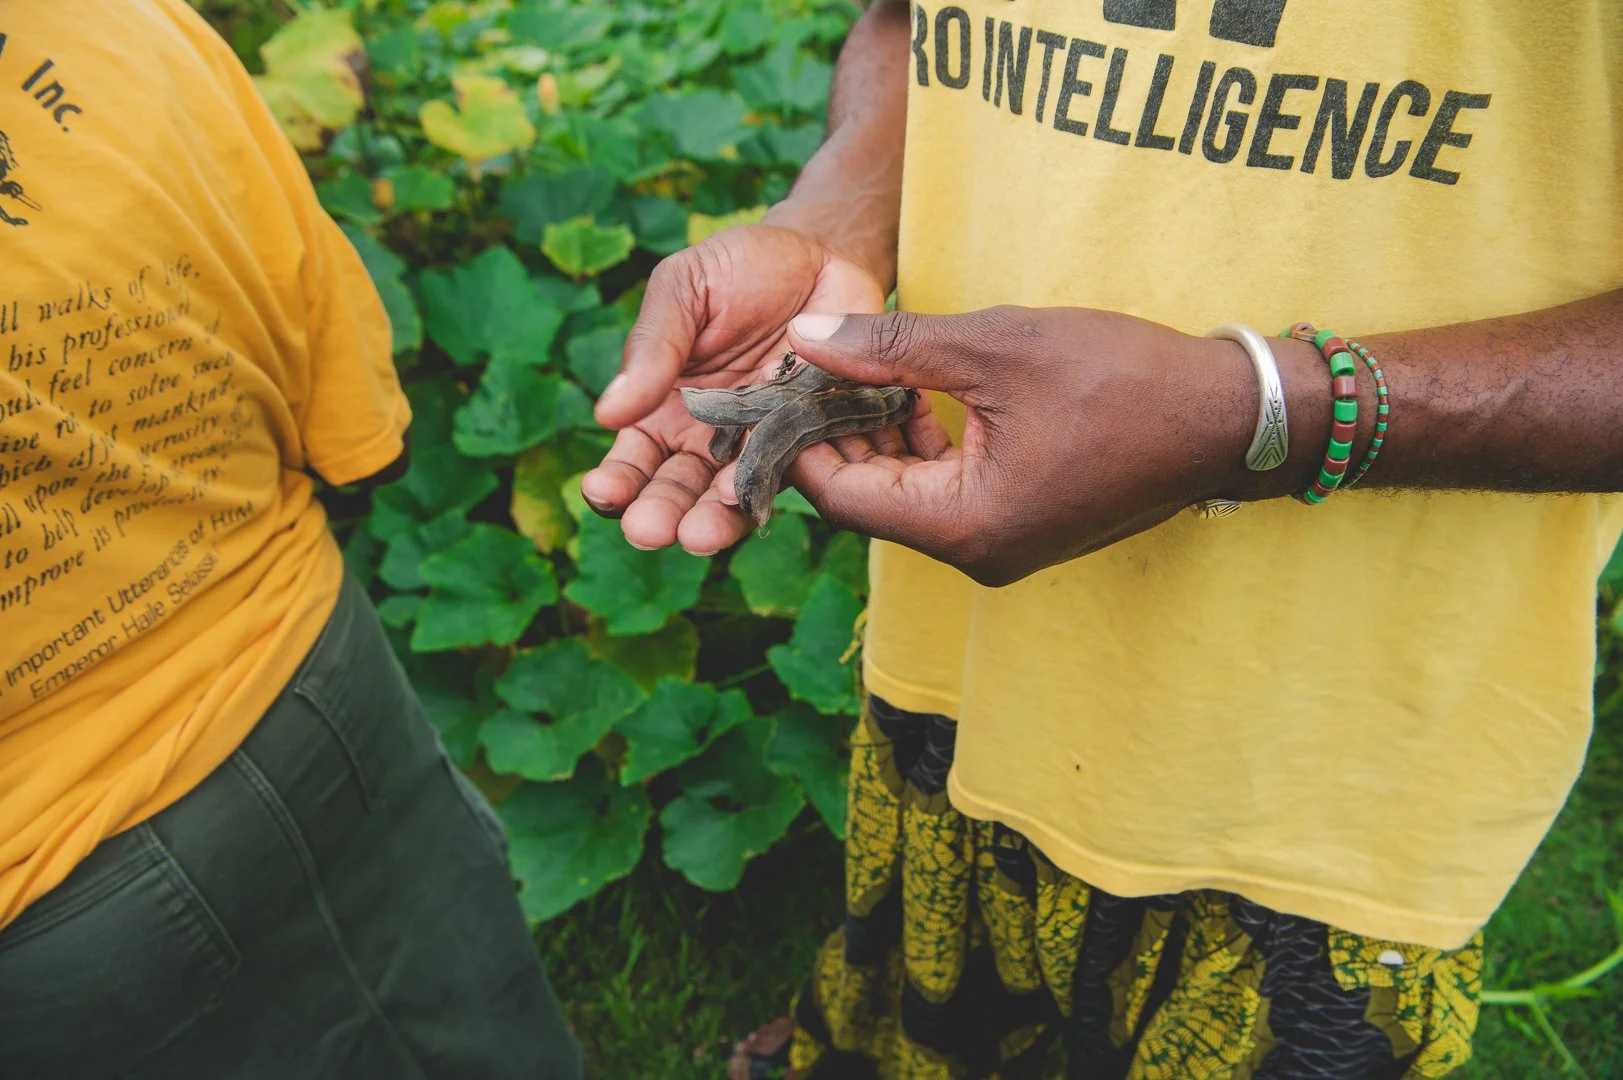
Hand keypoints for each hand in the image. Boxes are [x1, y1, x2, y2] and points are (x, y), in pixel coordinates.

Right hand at [580, 224, 890, 554]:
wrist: (820, 253)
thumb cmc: (738, 267)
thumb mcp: (682, 290)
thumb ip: (652, 347)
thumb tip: (606, 412)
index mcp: (662, 407)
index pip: (632, 459)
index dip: (615, 482)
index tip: (602, 493)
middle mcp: (706, 438)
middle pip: (675, 490)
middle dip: (659, 514)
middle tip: (648, 530)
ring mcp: (757, 444)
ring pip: (726, 496)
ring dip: (709, 521)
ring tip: (696, 535)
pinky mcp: (806, 441)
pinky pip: (785, 474)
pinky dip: (765, 490)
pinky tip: (745, 496)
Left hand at [749, 306, 1314, 586]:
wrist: (1229, 415)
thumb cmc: (1123, 378)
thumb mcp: (995, 346)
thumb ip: (891, 346)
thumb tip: (803, 339)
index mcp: (965, 527)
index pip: (844, 498)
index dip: (802, 440)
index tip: (780, 382)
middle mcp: (976, 555)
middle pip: (868, 502)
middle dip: (835, 436)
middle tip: (811, 367)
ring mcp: (1000, 547)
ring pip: (905, 497)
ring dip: (878, 438)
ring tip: (859, 368)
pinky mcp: (1021, 527)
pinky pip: (945, 494)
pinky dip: (921, 447)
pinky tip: (914, 392)